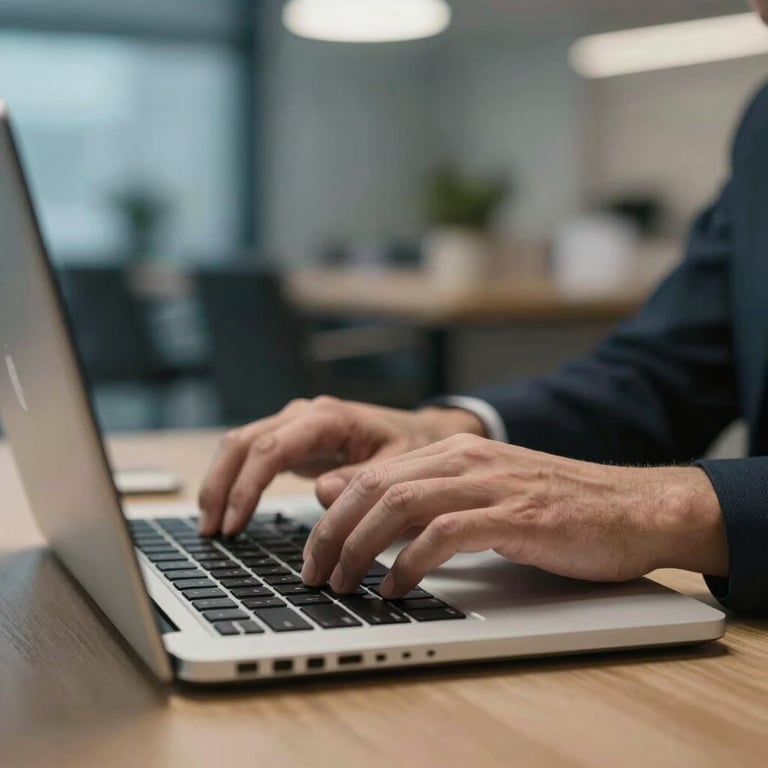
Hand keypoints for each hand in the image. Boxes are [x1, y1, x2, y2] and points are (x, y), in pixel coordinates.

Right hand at [198, 396, 485, 535]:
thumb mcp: (399, 464)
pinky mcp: (291, 440)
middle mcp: (304, 415)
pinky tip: (228, 512)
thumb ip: (363, 479)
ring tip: (211, 527)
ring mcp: (294, 425)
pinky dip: (233, 482)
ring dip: (219, 484)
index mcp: (328, 418)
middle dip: (221, 485)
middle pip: (243, 442)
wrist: (419, 431)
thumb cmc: (411, 446)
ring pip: (238, 445)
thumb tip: (323, 492)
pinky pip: (251, 456)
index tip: (235, 522)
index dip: (248, 485)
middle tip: (212, 531)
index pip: (272, 447)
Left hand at [300, 434, 728, 596]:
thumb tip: (368, 512)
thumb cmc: (558, 508)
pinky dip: (409, 562)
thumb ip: (429, 496)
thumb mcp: (484, 494)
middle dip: (333, 532)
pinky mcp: (515, 516)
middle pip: (375, 487)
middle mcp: (466, 460)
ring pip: (399, 505)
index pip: (373, 474)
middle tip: (314, 572)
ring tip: (343, 583)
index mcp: (455, 452)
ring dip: (360, 546)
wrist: (633, 507)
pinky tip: (395, 588)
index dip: (333, 513)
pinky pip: (444, 534)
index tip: (314, 551)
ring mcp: (490, 484)